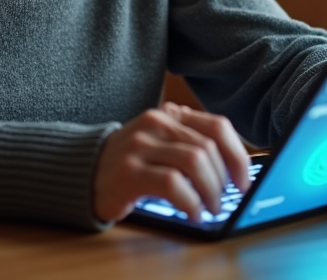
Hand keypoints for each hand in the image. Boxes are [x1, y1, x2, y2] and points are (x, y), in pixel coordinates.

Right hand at [93, 102, 250, 223]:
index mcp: (170, 114)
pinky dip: (190, 202)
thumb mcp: (162, 143)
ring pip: (194, 162)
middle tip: (224, 200)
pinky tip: (192, 213)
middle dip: (224, 179)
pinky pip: (172, 184)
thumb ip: (191, 145)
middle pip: (209, 147)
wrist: (83, 172)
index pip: (217, 126)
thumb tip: (236, 170)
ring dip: (211, 191)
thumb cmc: (131, 162)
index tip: (244, 180)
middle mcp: (156, 123)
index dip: (238, 155)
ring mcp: (141, 145)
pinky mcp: (130, 171)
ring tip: (210, 208)